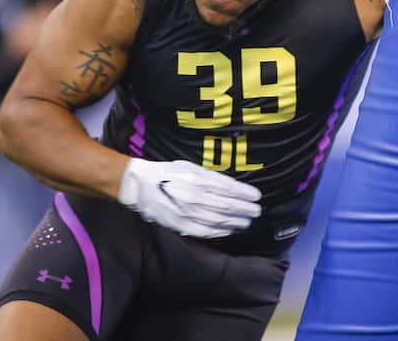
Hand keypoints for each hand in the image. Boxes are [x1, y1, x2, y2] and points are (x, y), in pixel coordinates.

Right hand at [117, 158, 261, 237]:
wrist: (141, 186)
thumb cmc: (168, 173)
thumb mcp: (191, 166)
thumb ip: (210, 176)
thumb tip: (231, 186)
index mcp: (198, 179)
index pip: (229, 188)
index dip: (245, 193)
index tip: (256, 196)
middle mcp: (195, 196)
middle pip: (227, 205)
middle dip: (245, 209)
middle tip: (256, 211)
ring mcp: (188, 212)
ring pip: (218, 220)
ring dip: (236, 222)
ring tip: (246, 222)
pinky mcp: (181, 225)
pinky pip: (205, 231)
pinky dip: (220, 232)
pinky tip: (229, 230)